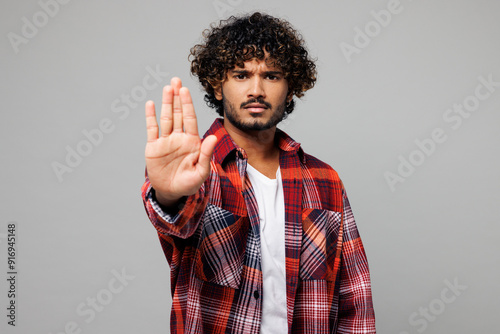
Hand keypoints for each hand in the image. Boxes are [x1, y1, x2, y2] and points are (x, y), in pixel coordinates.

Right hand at [145, 77, 216, 206]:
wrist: (172, 193)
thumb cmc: (189, 184)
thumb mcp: (201, 171)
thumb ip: (206, 154)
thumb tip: (212, 138)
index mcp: (192, 141)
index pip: (190, 119)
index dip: (188, 104)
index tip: (185, 90)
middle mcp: (179, 137)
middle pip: (178, 114)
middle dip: (177, 98)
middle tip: (176, 80)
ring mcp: (166, 141)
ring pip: (166, 118)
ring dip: (166, 103)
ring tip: (167, 87)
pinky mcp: (153, 147)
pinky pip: (152, 129)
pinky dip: (151, 117)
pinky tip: (150, 104)